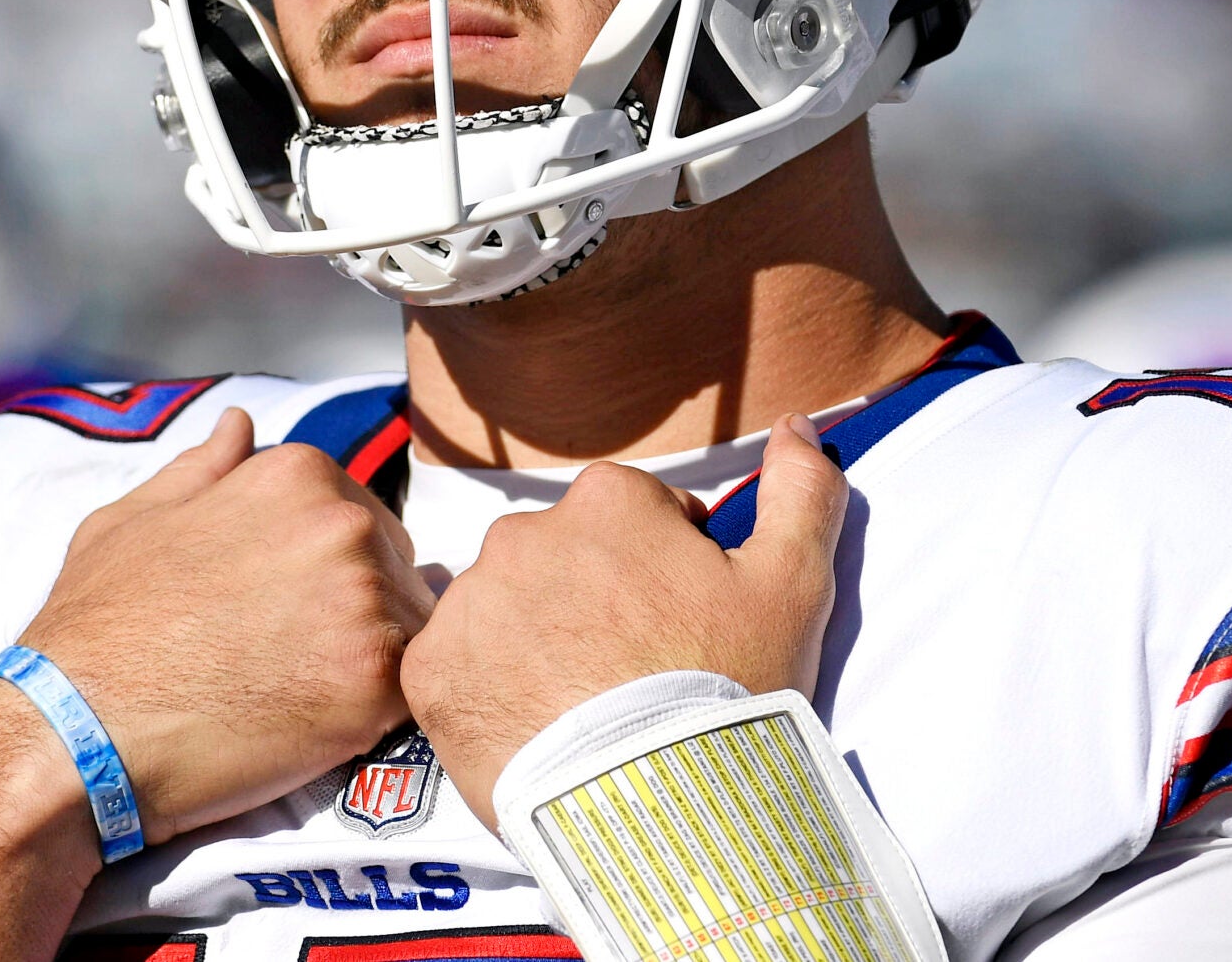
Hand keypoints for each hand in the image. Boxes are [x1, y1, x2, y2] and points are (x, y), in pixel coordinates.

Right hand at [3, 407, 436, 845]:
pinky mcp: (378, 682)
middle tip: (288, 659)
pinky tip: (316, 727)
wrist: (76, 733)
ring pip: (409, 630)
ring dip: (371, 662)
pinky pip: (410, 692)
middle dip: (358, 609)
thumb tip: (239, 425)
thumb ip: (202, 470)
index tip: (282, 610)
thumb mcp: (134, 520)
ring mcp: (366, 600)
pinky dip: (376, 713)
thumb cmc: (96, 628)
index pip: (359, 515)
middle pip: (395, 568)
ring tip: (297, 696)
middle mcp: (344, 523)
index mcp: (296, 474)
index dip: (325, 570)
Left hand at [402, 413, 848, 826]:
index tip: (680, 624)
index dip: (664, 569)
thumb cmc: (728, 689)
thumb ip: (800, 491)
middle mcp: (526, 532)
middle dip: (593, 600)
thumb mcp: (792, 584)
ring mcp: (472, 601)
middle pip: (563, 557)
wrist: (657, 806)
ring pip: (507, 607)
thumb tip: (798, 426)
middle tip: (632, 672)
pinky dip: (485, 688)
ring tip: (583, 708)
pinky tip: (532, 726)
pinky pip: (456, 663)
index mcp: (608, 500)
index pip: (632, 516)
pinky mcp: (431, 669)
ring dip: (536, 640)